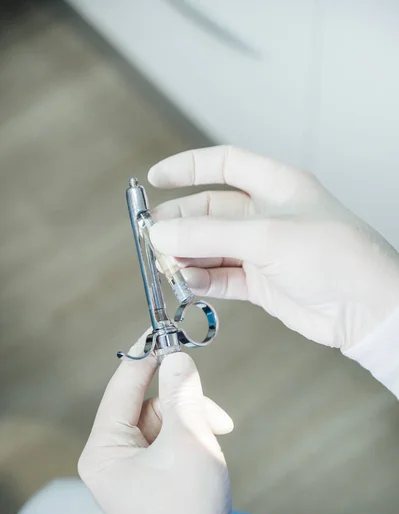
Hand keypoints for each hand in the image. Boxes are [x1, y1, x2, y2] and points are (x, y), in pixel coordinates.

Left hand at [78, 336, 240, 513]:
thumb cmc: (188, 510)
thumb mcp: (188, 440)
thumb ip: (181, 392)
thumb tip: (176, 358)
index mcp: (104, 449)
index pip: (123, 385)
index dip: (146, 354)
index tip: (164, 330)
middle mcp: (112, 457)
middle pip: (149, 404)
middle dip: (183, 403)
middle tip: (211, 411)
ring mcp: (133, 469)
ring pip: (166, 421)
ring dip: (194, 422)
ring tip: (217, 440)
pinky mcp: (155, 476)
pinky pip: (172, 440)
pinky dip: (194, 438)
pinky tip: (212, 450)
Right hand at [149, 146, 398, 349]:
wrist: (365, 309)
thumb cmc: (332, 257)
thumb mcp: (267, 236)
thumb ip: (210, 234)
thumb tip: (160, 234)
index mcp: (276, 185)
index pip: (225, 164)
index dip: (188, 167)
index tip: (154, 178)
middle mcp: (266, 215)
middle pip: (209, 211)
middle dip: (180, 223)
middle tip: (154, 239)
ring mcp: (262, 250)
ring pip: (211, 247)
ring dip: (187, 256)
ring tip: (167, 267)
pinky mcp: (261, 282)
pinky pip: (221, 277)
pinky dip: (202, 281)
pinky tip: (188, 284)